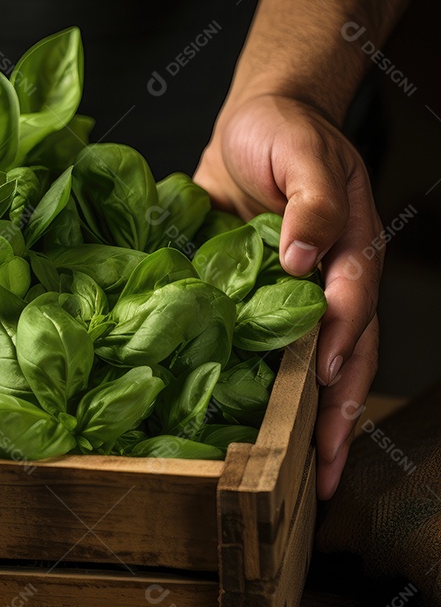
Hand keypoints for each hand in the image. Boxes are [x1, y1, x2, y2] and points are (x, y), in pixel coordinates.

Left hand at [195, 93, 381, 499]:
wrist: (251, 127)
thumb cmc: (283, 134)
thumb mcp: (300, 154)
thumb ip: (309, 202)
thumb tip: (303, 258)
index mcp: (350, 248)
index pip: (354, 304)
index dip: (343, 341)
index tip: (327, 377)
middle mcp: (332, 285)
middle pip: (349, 357)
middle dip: (340, 415)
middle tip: (326, 471)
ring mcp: (299, 301)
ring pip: (316, 371)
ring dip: (315, 423)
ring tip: (309, 479)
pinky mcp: (259, 306)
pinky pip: (268, 357)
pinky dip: (271, 397)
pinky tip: (260, 436)